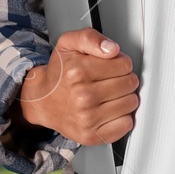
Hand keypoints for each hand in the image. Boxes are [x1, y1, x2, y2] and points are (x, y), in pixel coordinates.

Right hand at [12, 28, 138, 144]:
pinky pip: (126, 125)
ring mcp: (87, 119)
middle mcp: (82, 96)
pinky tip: (109, 110)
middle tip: (109, 80)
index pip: (125, 64)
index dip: (120, 63)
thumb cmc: (60, 73)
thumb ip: (91, 38)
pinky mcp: (91, 136)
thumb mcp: (69, 43)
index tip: (110, 66)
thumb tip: (112, 49)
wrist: (43, 101)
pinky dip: (122, 117)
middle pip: (130, 83)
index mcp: (78, 71)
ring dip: (124, 98)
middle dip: (124, 79)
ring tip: (108, 95)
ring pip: (131, 103)